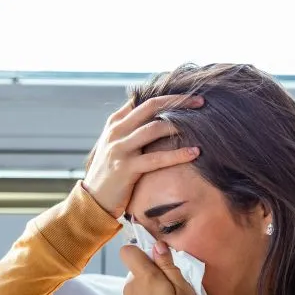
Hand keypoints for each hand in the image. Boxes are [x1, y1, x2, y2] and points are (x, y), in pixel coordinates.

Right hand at [83, 94, 203, 217]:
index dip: (166, 94)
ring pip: (154, 128)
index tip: (187, 94)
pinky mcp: (126, 168)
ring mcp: (120, 149)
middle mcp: (116, 132)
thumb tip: (149, 113)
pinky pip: (157, 158)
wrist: (92, 200)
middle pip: (151, 106)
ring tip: (201, 124)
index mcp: (114, 123)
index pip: (142, 100)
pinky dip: (178, 154)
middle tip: (201, 101)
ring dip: (180, 125)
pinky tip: (195, 152)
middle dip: (177, 101)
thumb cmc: (108, 173)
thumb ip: (128, 128)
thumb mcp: (113, 145)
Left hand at [117, 241, 198, 294]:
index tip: (154, 262)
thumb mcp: (184, 293)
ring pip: (134, 292)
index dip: (139, 252)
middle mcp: (128, 288)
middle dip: (149, 280)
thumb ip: (169, 267)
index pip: (128, 251)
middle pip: (136, 274)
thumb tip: (157, 245)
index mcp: (144, 277)